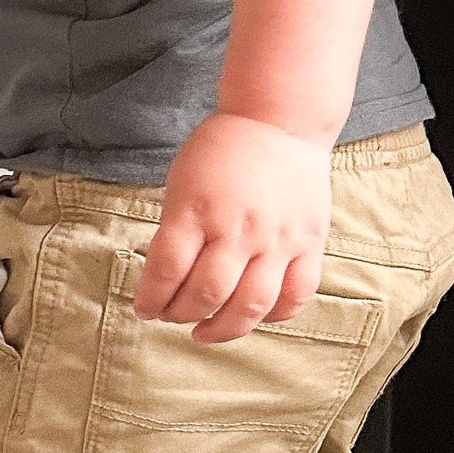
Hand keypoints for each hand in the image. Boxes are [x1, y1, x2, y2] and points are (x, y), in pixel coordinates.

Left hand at [132, 113, 331, 342]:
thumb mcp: (181, 181)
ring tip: (204, 332)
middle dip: (180, 314)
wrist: (279, 120)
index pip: (166, 270)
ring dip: (223, 328)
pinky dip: (274, 315)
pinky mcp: (309, 243)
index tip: (144, 309)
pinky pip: (296, 295)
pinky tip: (254, 316)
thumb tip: (165, 279)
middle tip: (170, 316)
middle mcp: (238, 228)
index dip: (150, 299)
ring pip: (251, 304)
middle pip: (206, 293)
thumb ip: (176, 229)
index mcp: (196, 209)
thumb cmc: (222, 150)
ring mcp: (278, 239)